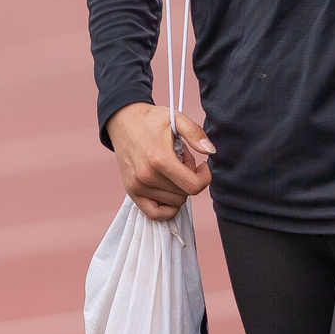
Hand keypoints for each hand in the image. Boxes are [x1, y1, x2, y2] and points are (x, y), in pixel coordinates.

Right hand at [107, 102, 212, 219]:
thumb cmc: (152, 120)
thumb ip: (196, 134)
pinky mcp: (132, 192)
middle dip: (189, 178)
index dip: (205, 178)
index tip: (203, 166)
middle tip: (182, 160)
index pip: (194, 186)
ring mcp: (138, 187)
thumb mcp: (177, 119)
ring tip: (171, 168)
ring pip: (174, 202)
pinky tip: (169, 190)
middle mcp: (147, 177)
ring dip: (178, 187)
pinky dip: (167, 208)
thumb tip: (211, 152)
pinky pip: (155, 214)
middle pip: (185, 194)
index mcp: (160, 160)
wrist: (123, 121)